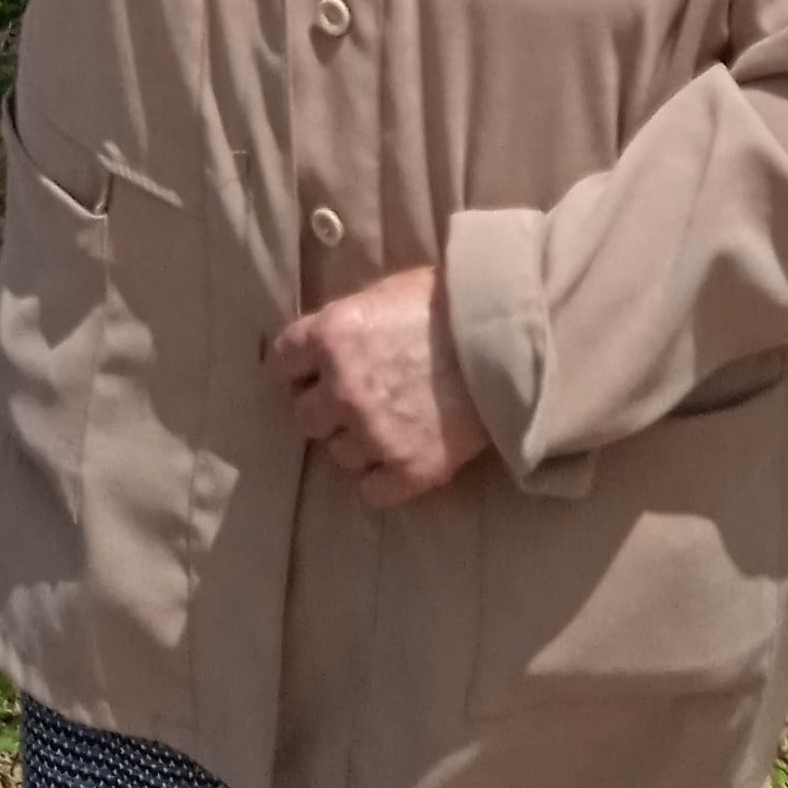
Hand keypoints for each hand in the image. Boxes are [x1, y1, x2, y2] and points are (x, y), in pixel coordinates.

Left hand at [270, 265, 488, 507]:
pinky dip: (381, 480)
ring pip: (337, 454)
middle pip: (304, 416)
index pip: (281, 363)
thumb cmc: (445, 304)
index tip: (310, 372)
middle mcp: (341, 389)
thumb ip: (347, 323)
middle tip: (353, 399)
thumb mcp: (384, 295)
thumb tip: (327, 343)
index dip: (297, 368)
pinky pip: (371, 492)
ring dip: (355, 442)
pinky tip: (398, 459)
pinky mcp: (408, 470)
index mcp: (330, 336)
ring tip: (386, 426)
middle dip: (325, 407)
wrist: (506, 341)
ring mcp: (374, 434)